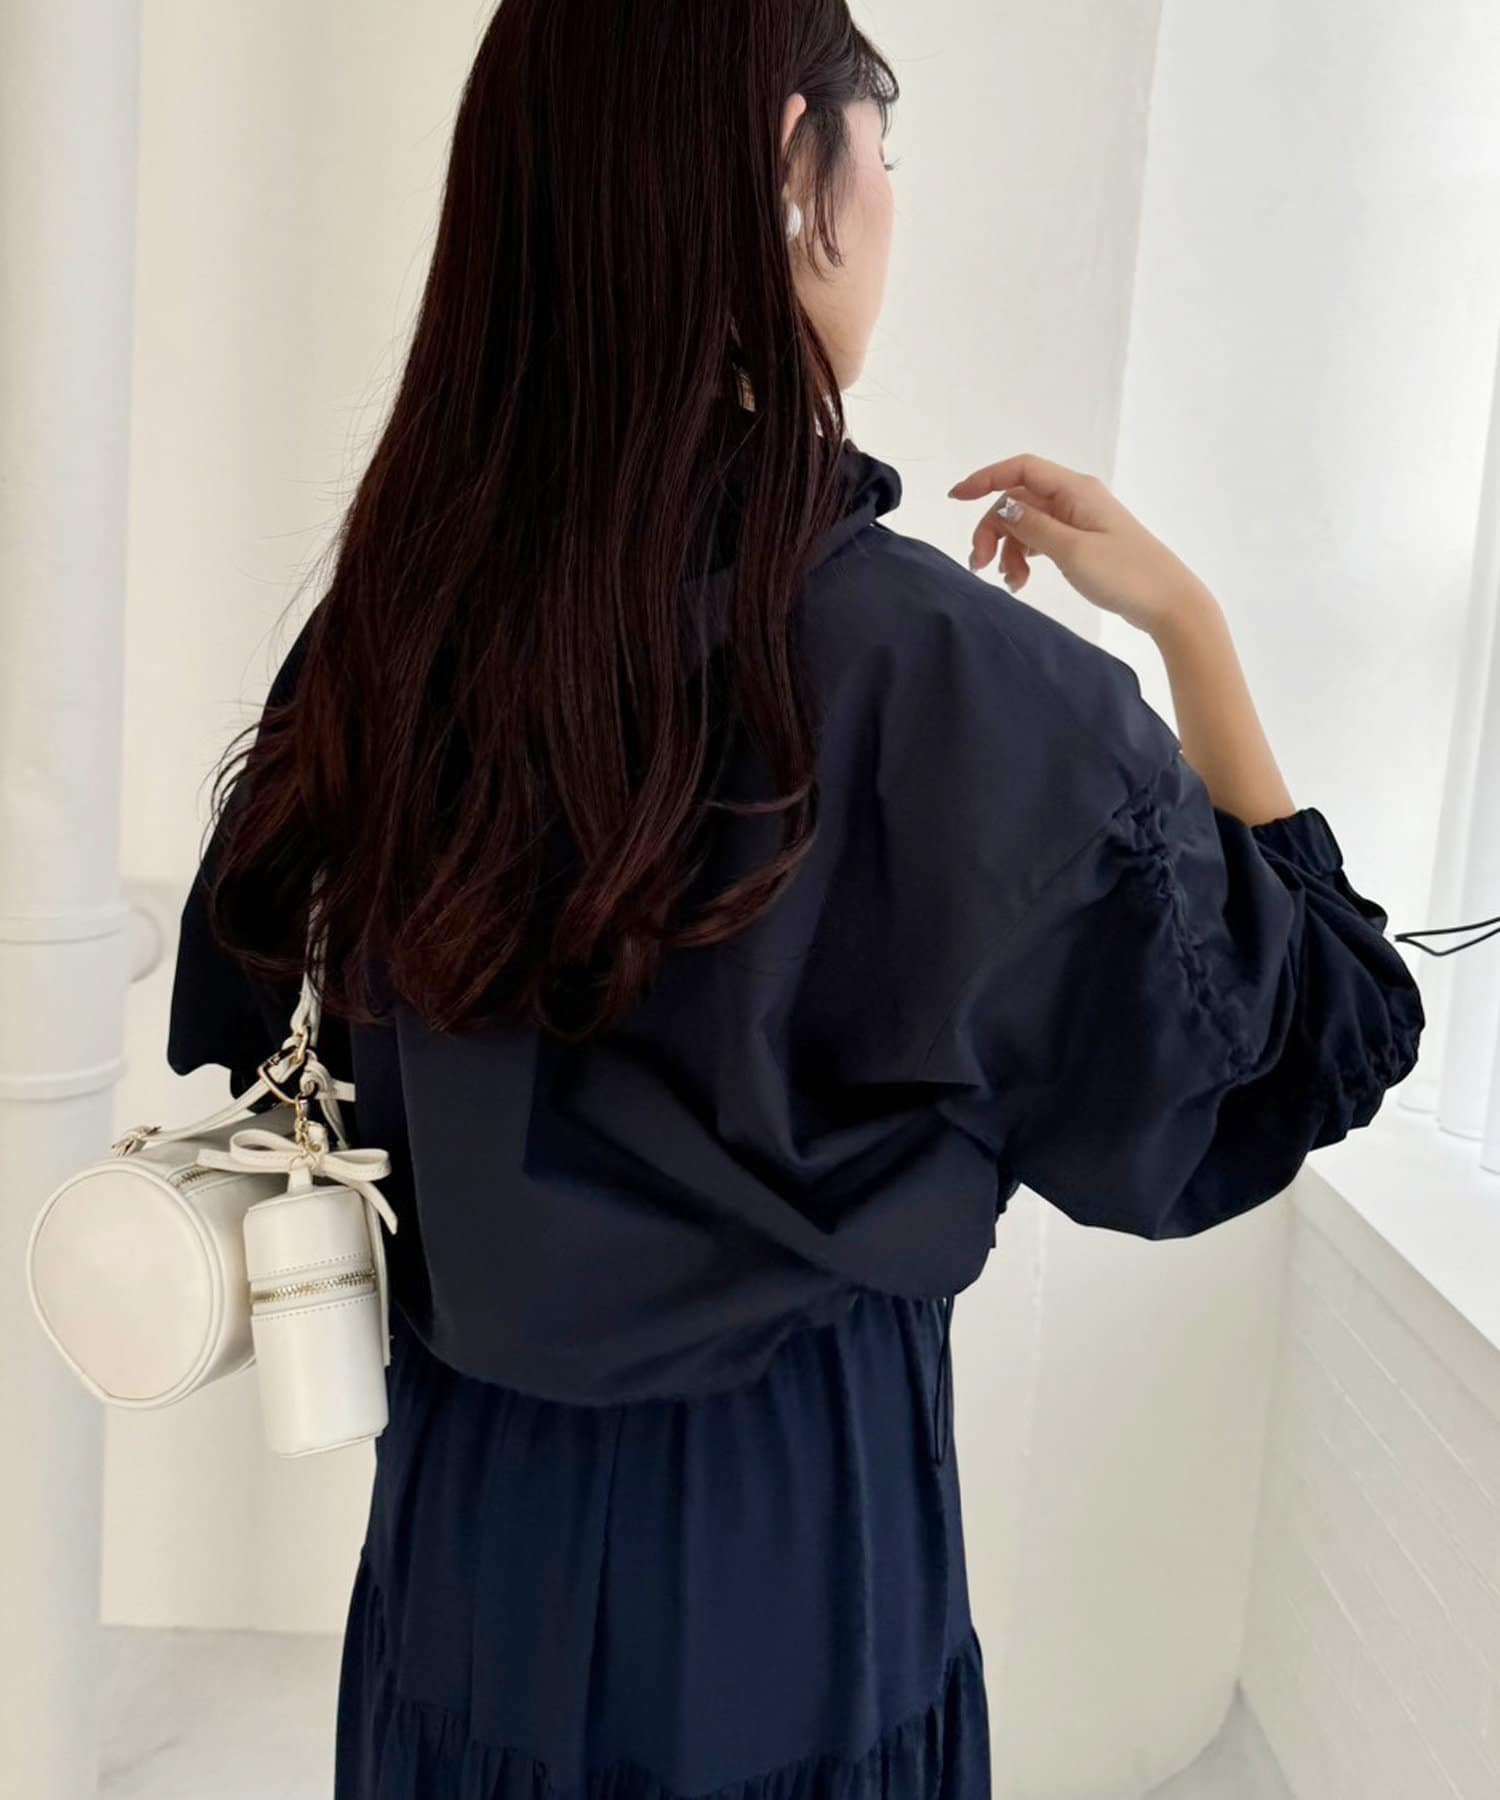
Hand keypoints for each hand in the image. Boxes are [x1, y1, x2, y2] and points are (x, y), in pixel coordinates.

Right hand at [948, 453, 1215, 638]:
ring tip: (1010, 582)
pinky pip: (1041, 540)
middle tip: (980, 564)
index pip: (1020, 469)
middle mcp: (1075, 499)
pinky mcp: (1082, 542)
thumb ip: (1032, 525)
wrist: (1169, 603)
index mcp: (1075, 490)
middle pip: (1018, 500)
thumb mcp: (1071, 550)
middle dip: (993, 529)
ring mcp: (1079, 520)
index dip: (985, 479)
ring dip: (1009, 549)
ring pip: (1027, 523)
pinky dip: (1025, 557)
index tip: (955, 498)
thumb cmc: (1125, 574)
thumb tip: (1002, 505)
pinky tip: (1022, 581)